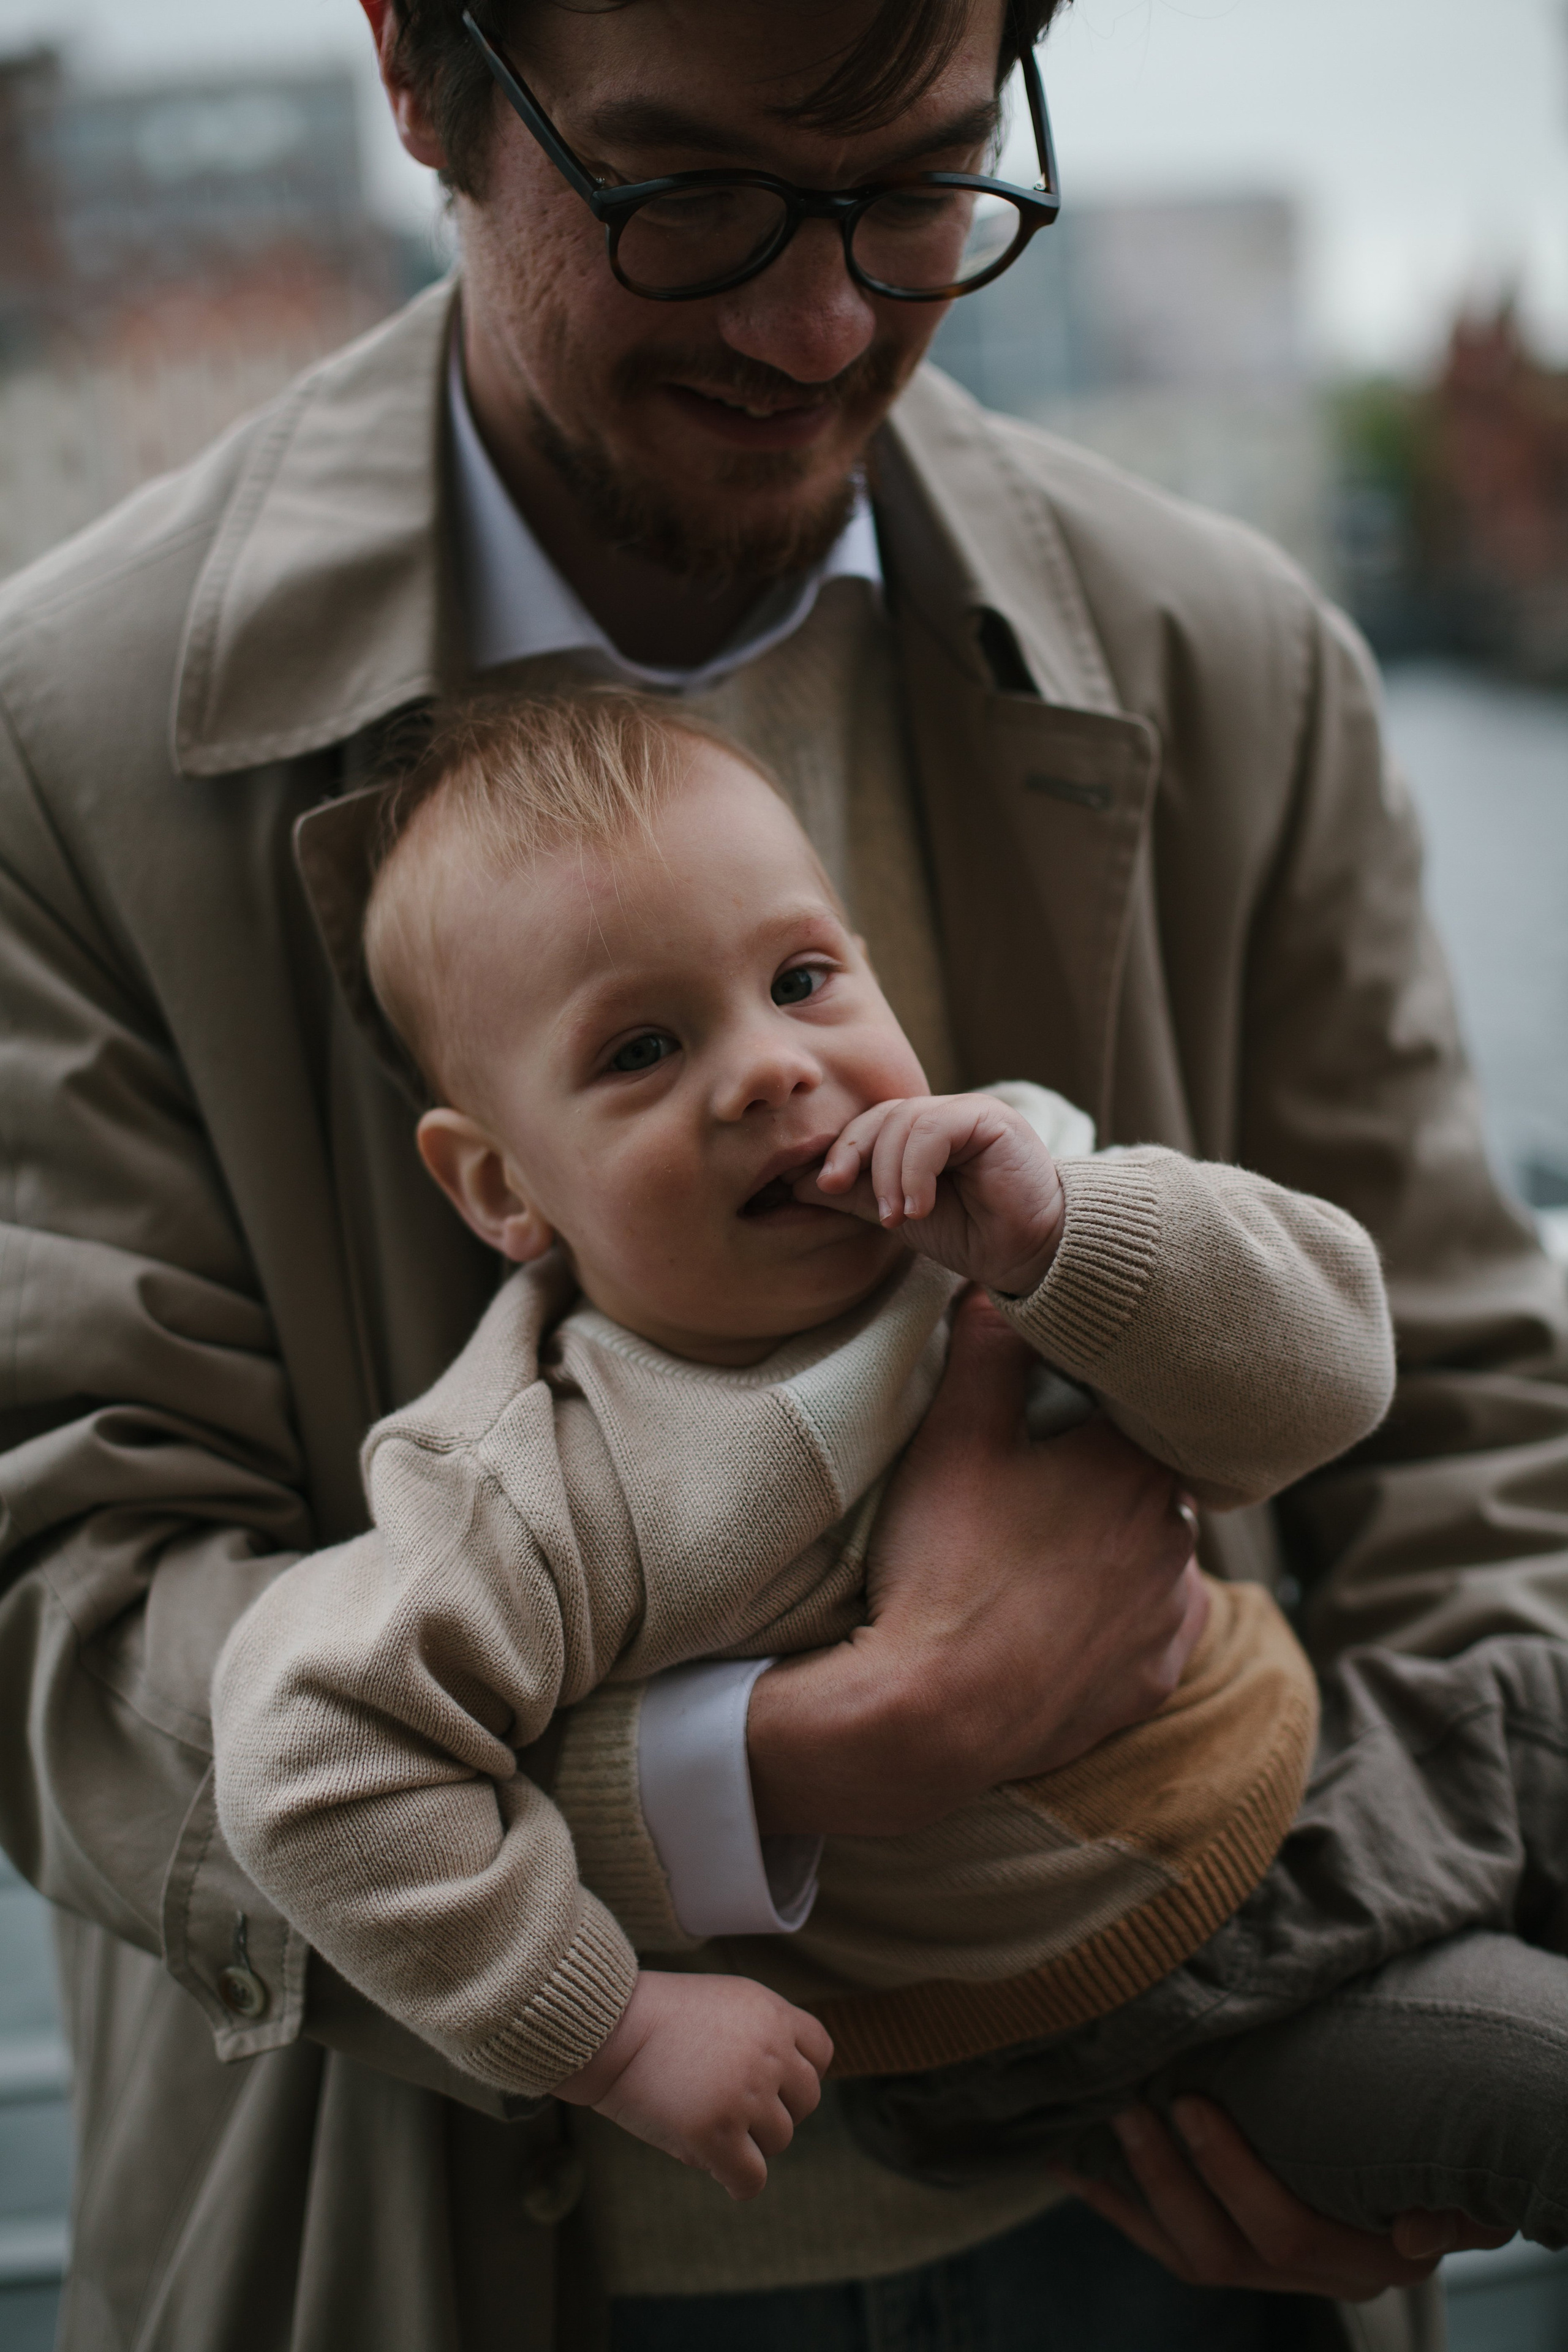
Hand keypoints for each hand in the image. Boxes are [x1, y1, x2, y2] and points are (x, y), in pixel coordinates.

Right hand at [553, 1972, 831, 2201]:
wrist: (606, 2027)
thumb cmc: (658, 2017)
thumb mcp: (726, 2002)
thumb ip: (762, 2035)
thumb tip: (788, 2091)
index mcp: (772, 2014)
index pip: (820, 2053)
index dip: (797, 2072)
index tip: (770, 2084)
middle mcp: (769, 2052)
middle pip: (806, 2101)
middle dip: (776, 2109)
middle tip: (735, 2109)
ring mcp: (745, 2094)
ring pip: (779, 2140)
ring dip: (751, 2141)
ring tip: (709, 2124)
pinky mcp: (717, 2133)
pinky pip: (751, 2179)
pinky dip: (739, 2182)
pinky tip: (718, 2170)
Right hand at [748, 1290, 1204, 1836]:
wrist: (934, 1712)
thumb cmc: (945, 1561)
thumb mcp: (954, 1435)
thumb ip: (987, 1349)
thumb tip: (998, 1286)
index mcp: (1141, 1464)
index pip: (1134, 1404)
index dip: (1088, 1400)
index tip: (1046, 1408)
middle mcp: (1179, 1536)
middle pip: (1149, 1476)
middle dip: (1103, 1469)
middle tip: (1035, 1476)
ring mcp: (1169, 1615)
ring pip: (1158, 1550)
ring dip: (1118, 1540)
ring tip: (1043, 1547)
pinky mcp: (1153, 1680)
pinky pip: (1154, 1625)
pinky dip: (1122, 1612)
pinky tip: (1068, 1609)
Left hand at [798, 1093, 1065, 1295]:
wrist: (1030, 1254)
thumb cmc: (971, 1234)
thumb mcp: (898, 1214)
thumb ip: (855, 1195)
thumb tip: (794, 1183)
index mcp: (918, 1134)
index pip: (866, 1126)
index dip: (838, 1150)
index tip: (818, 1185)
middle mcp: (941, 1116)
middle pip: (880, 1116)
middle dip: (852, 1153)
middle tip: (838, 1191)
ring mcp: (967, 1113)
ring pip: (904, 1120)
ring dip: (888, 1173)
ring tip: (896, 1217)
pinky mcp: (990, 1119)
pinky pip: (935, 1129)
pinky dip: (917, 1169)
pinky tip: (919, 1207)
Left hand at [1054, 2098, 1512, 2298]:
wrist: (1429, 2172)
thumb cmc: (1439, 2158)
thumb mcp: (1465, 2186)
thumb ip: (1452, 2211)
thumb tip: (1411, 2231)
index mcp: (1367, 2257)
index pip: (1286, 2235)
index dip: (1231, 2175)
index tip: (1191, 2106)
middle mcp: (1315, 2277)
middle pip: (1221, 2252)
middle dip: (1166, 2180)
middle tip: (1128, 2105)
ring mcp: (1268, 2272)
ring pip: (1184, 2253)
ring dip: (1131, 2191)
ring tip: (1091, 2128)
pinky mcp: (1233, 2253)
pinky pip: (1162, 2242)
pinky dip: (1115, 2202)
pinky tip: (1071, 2163)